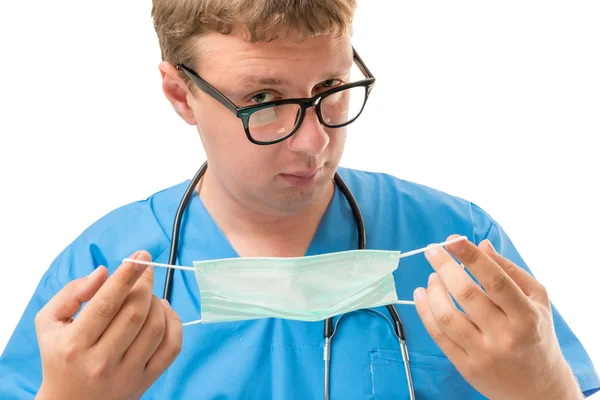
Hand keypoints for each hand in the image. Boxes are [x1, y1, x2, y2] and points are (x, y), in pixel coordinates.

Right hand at [34, 251, 182, 399]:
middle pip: (135, 312)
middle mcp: (101, 362)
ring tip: (148, 293)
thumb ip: (71, 293)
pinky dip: (174, 322)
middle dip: (145, 283)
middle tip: (145, 269)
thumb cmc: (60, 355)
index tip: (141, 256)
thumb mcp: (49, 323)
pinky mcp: (146, 381)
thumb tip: (103, 272)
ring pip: (156, 327)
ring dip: (158, 301)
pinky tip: (163, 311)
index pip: (107, 303)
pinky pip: (172, 347)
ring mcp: (126, 374)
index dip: (128, 275)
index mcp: (74, 344)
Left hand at [414, 235, 581, 399]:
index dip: (472, 257)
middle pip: (466, 295)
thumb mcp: (537, 301)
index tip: (453, 239)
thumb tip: (482, 245)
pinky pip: (438, 335)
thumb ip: (511, 271)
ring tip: (432, 277)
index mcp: (526, 316)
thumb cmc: (537, 337)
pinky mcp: (465, 366)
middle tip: (433, 250)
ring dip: (433, 290)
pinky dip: (424, 311)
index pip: (496, 281)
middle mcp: (504, 336)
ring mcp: (482, 353)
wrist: (538, 390)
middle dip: (444, 267)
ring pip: (447, 316)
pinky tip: (421, 295)